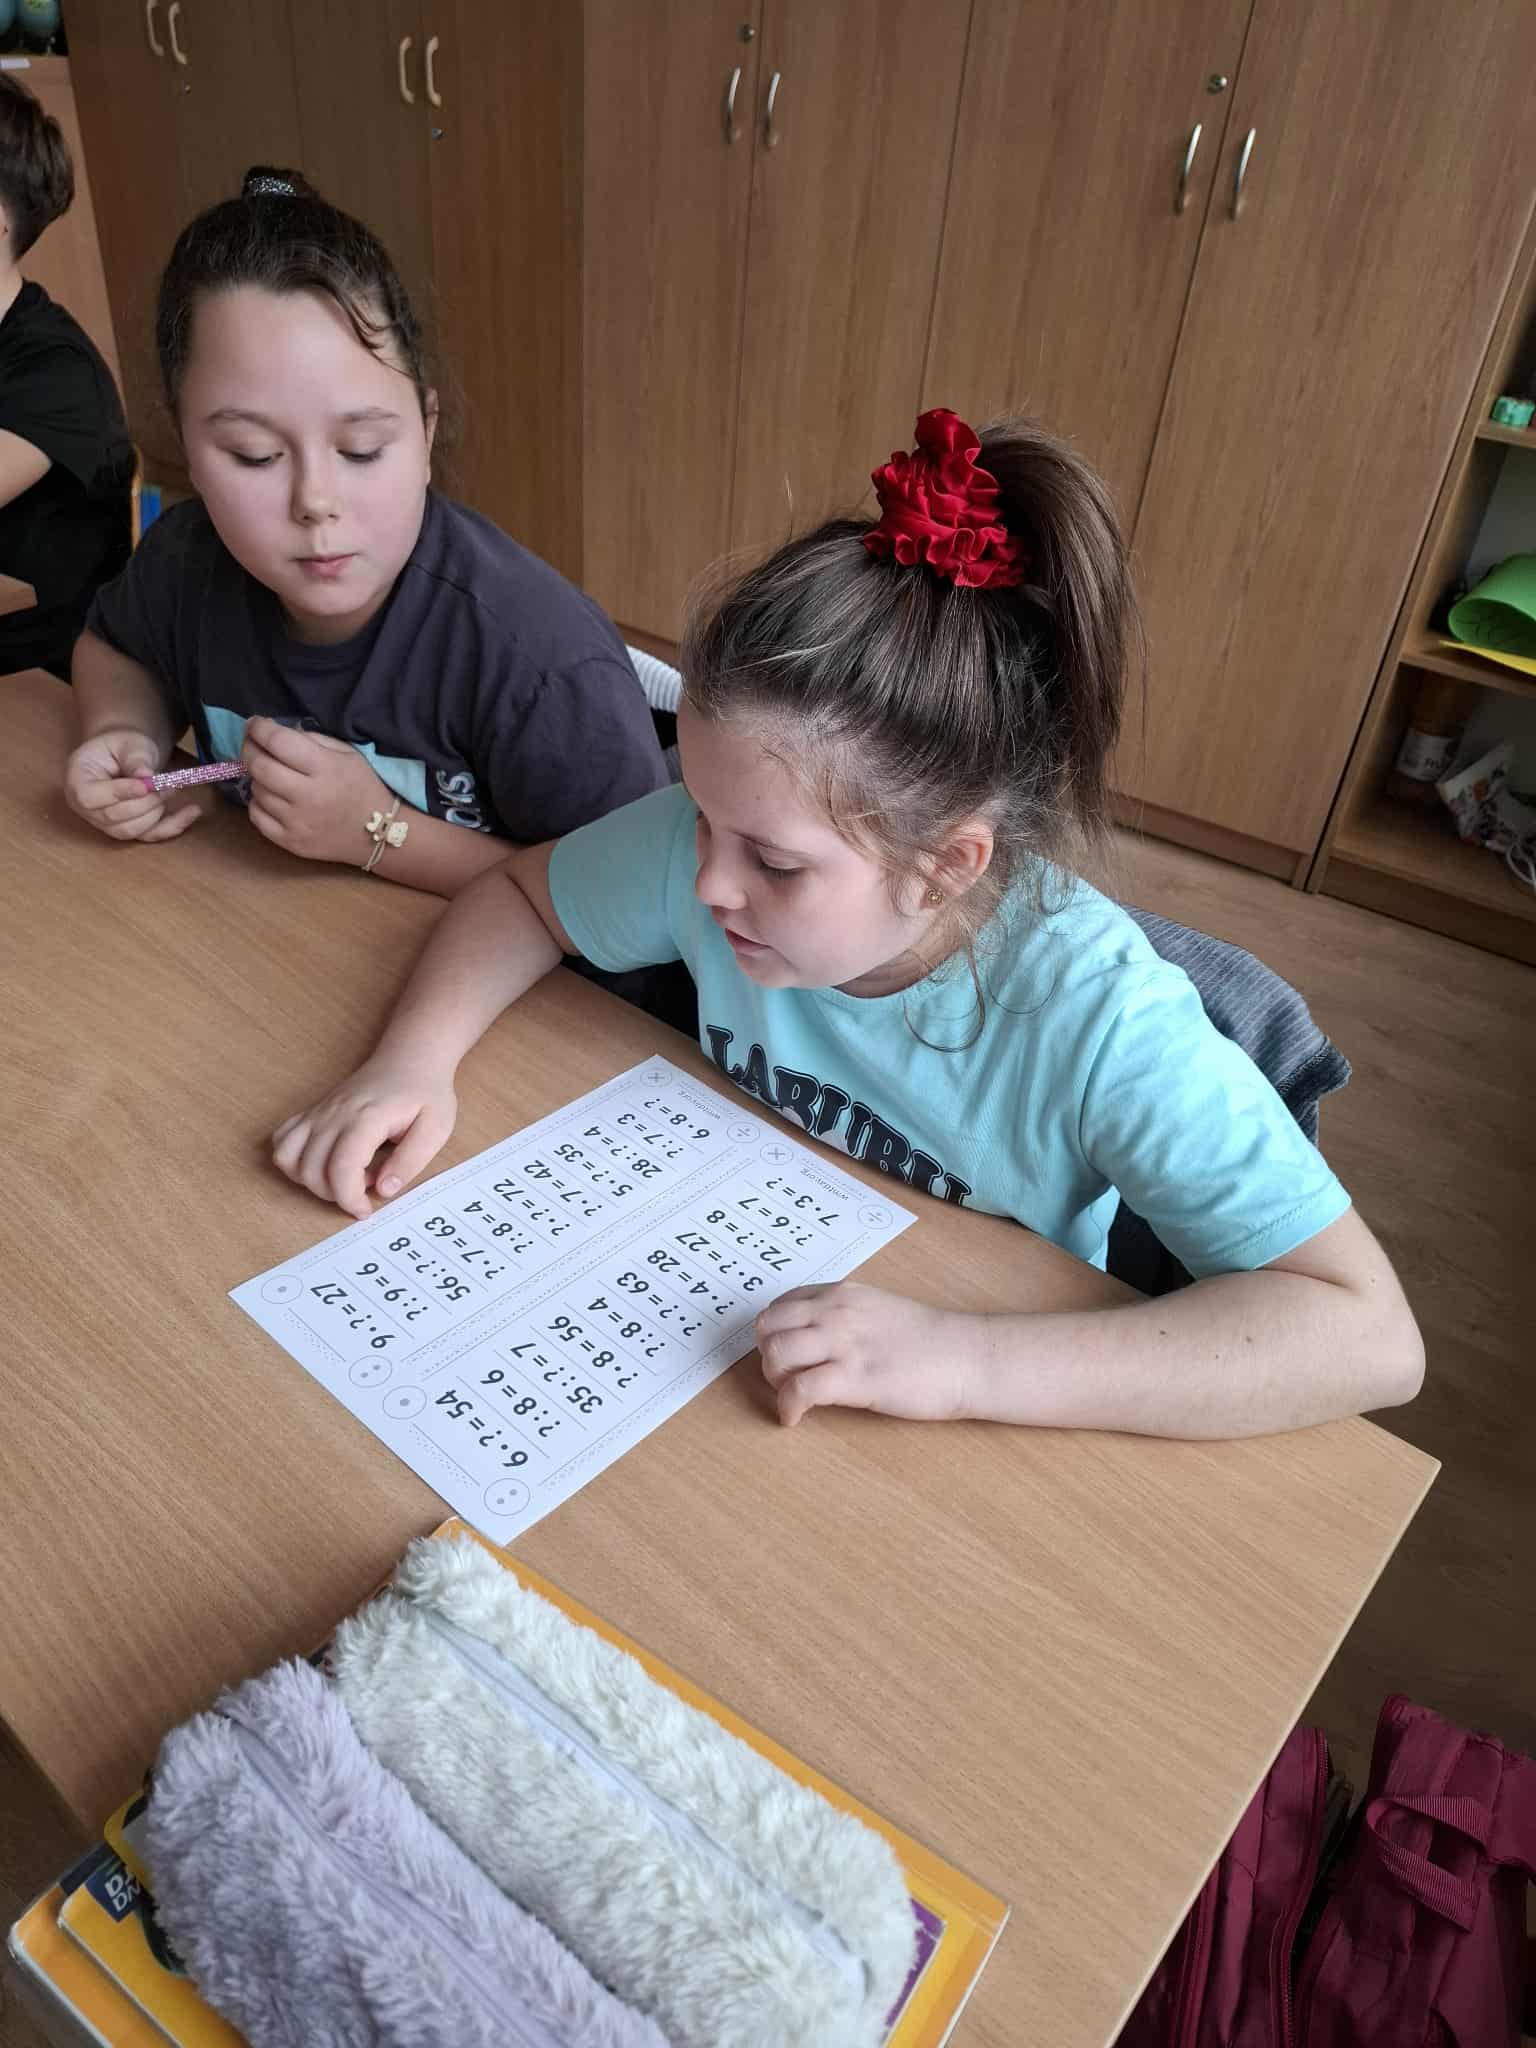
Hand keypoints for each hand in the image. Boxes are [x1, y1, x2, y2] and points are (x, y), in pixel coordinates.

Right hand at [63, 728, 200, 842]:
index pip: (90, 797)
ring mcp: (104, 822)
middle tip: (168, 784)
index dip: (119, 794)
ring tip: (172, 790)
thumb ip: (135, 758)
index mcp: (77, 780)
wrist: (125, 753)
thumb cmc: (122, 745)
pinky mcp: (127, 829)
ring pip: (130, 830)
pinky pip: (148, 835)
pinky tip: (192, 812)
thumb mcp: (128, 742)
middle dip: (145, 803)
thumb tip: (146, 776)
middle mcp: (85, 808)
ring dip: (157, 814)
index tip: (146, 785)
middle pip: (113, 817)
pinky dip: (172, 826)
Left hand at [242, 717, 393, 865]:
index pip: (278, 741)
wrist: (380, 833)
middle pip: (259, 766)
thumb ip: (311, 739)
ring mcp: (297, 822)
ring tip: (270, 773)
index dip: (259, 728)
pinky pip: (257, 817)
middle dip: (248, 749)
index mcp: (324, 767)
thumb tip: (274, 733)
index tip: (255, 724)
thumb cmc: (363, 786)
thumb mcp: (346, 753)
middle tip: (251, 744)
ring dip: (257, 777)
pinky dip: (258, 803)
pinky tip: (271, 798)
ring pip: (256, 790)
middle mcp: (308, 795)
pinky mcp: (291, 842)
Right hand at [272, 1056, 457, 1217]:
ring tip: (343, 1176)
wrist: (410, 1057)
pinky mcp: (312, 1112)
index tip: (366, 1210)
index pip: (342, 1169)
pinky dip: (293, 1160)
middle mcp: (334, 1114)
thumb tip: (384, 1191)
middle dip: (335, 1194)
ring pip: (288, 1158)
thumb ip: (410, 1161)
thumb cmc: (425, 1092)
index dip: (350, 1199)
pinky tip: (321, 1162)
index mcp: (367, 1118)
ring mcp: (319, 1112)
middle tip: (365, 1186)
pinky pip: (282, 1140)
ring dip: (310, 1180)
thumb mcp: (436, 1128)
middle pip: (311, 1170)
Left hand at [755, 1282, 977, 1426]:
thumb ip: (844, 1315)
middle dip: (768, 1356)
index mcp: (841, 1293)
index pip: (780, 1306)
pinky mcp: (854, 1378)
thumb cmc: (928, 1340)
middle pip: (767, 1327)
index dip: (776, 1334)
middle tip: (788, 1378)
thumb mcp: (877, 1310)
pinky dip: (787, 1408)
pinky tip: (796, 1418)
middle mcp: (835, 1312)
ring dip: (774, 1381)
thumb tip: (814, 1336)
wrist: (966, 1357)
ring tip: (794, 1397)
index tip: (791, 1356)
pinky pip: (798, 1390)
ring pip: (775, 1354)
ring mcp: (843, 1343)